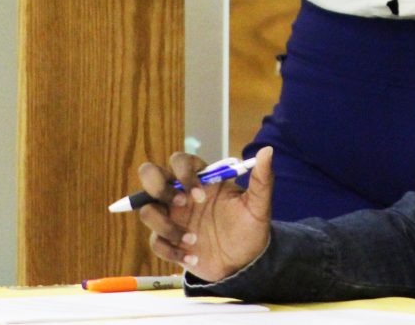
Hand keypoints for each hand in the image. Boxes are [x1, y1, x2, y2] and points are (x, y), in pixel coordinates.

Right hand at [138, 147, 274, 282]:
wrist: (245, 263)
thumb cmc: (250, 227)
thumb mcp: (259, 205)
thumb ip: (262, 179)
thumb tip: (268, 150)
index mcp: (201, 179)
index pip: (179, 161)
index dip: (183, 173)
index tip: (200, 195)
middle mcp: (181, 194)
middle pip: (150, 175)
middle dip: (158, 187)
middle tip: (181, 205)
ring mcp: (172, 217)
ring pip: (147, 210)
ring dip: (165, 226)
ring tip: (193, 240)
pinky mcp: (168, 241)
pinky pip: (154, 241)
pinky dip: (171, 250)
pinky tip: (193, 257)